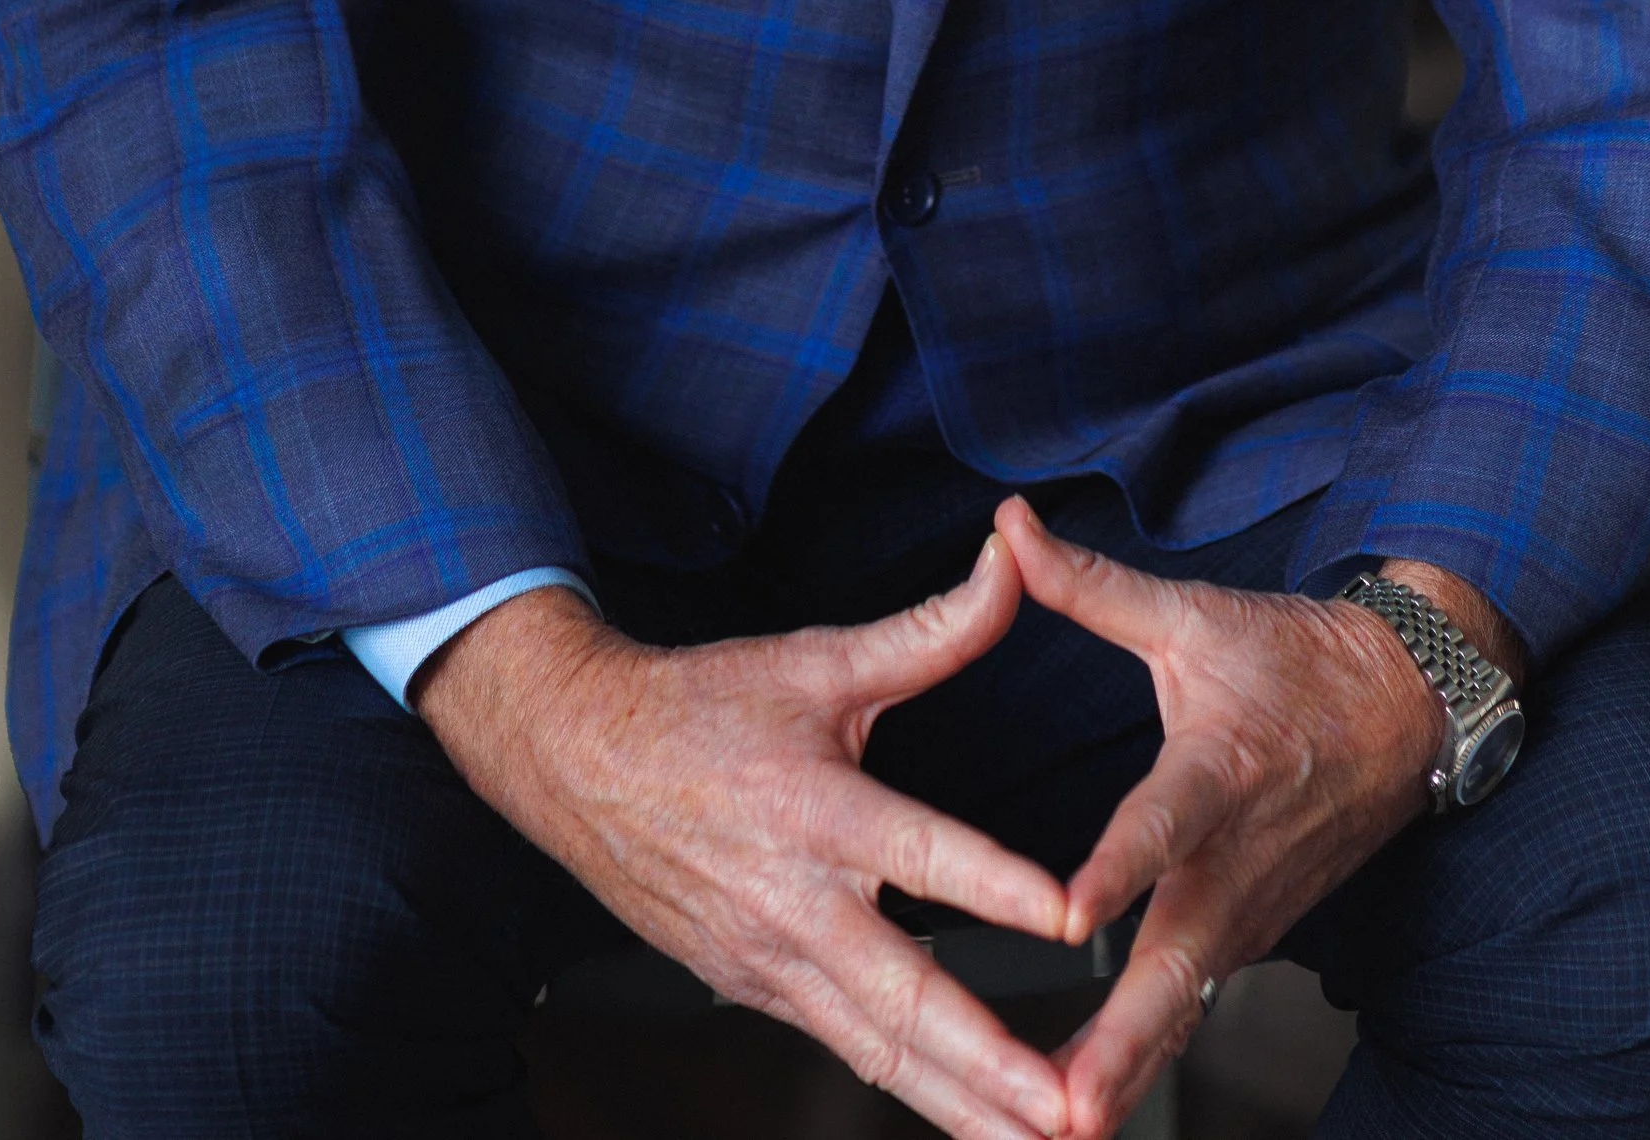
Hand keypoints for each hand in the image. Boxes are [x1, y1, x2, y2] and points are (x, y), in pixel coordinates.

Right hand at [415, 539, 1075, 1139]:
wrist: (576, 758)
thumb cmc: (703, 705)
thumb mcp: (816, 659)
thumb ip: (929, 631)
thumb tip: (1013, 566)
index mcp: (815, 809)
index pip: (922, 852)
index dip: (997, 886)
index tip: (1071, 919)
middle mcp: (794, 902)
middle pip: (906, 1004)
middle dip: (995, 1070)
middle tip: (1073, 1111)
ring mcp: (769, 963)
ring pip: (881, 1053)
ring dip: (965, 1109)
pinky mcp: (754, 990)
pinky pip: (847, 1050)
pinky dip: (912, 1090)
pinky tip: (971, 1122)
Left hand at [996, 500, 1503, 1139]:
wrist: (1407, 709)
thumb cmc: (1294, 658)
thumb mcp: (1194, 612)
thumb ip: (1089, 584)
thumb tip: (1007, 526)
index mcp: (1217, 769)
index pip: (1161, 824)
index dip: (1118, 868)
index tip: (1069, 913)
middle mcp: (1236, 857)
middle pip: (1177, 960)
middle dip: (1121, 1040)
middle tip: (1065, 1104)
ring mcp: (1251, 909)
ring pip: (1188, 1002)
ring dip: (1132, 1068)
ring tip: (1065, 1129)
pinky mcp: (1254, 933)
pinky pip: (1198, 1004)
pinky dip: (1151, 1058)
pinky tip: (1094, 1104)